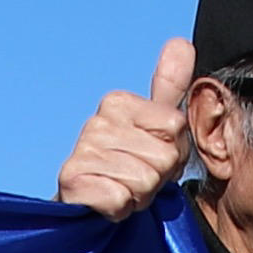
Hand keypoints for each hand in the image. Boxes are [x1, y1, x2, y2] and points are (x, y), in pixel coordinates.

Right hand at [52, 42, 190, 219]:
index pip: (176, 126)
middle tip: (136, 178)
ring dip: (139, 196)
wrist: (89, 204)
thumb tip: (181, 42)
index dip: (173, 152)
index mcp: (118, 102)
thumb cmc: (128, 165)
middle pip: (164, 157)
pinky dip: (119, 210)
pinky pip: (119, 200)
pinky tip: (108, 204)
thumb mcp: (155, 125)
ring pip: (144, 181)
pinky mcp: (71, 182)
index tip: (151, 156)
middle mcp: (96, 121)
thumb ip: (169, 88)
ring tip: (122, 190)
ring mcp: (82, 151)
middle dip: (158, 177)